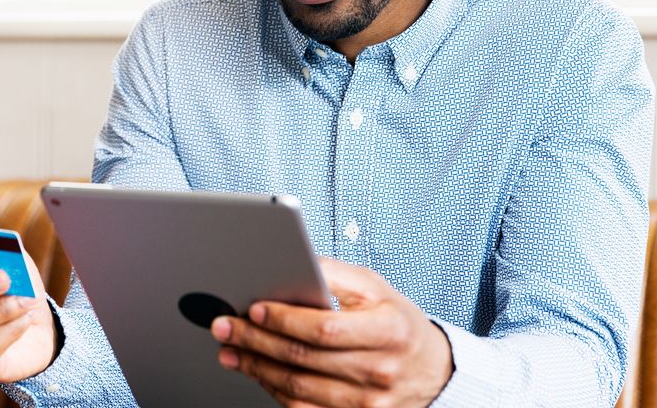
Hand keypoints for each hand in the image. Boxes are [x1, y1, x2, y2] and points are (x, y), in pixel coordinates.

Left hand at [211, 258, 452, 407]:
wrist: (431, 369)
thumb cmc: (396, 322)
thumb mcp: (375, 288)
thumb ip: (333, 274)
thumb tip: (289, 263)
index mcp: (387, 331)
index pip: (324, 329)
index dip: (284, 320)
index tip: (253, 309)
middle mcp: (378, 370)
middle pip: (304, 359)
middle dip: (256, 342)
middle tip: (225, 327)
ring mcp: (368, 402)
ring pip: (299, 388)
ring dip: (257, 368)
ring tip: (231, 351)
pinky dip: (275, 390)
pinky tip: (257, 373)